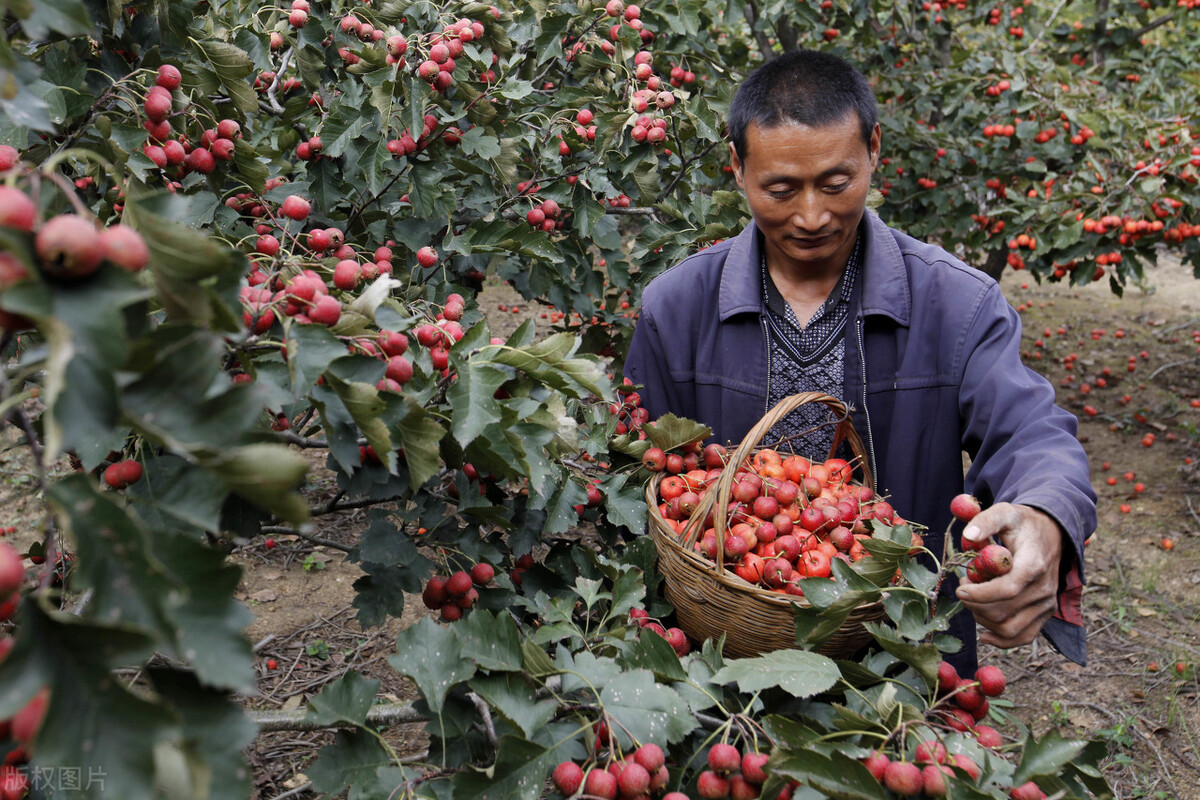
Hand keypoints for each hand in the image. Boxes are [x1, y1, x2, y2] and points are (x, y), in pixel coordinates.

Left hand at [955, 503, 1063, 648]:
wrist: (1051, 533)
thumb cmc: (1023, 523)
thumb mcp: (1005, 512)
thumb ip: (986, 521)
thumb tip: (968, 536)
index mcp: (1034, 565)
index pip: (1006, 590)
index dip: (979, 593)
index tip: (960, 587)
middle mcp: (1044, 589)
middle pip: (1003, 612)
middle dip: (975, 603)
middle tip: (963, 585)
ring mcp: (1046, 604)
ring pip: (1009, 628)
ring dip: (982, 618)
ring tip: (973, 598)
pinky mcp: (1045, 613)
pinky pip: (1024, 637)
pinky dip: (1002, 641)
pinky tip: (983, 634)